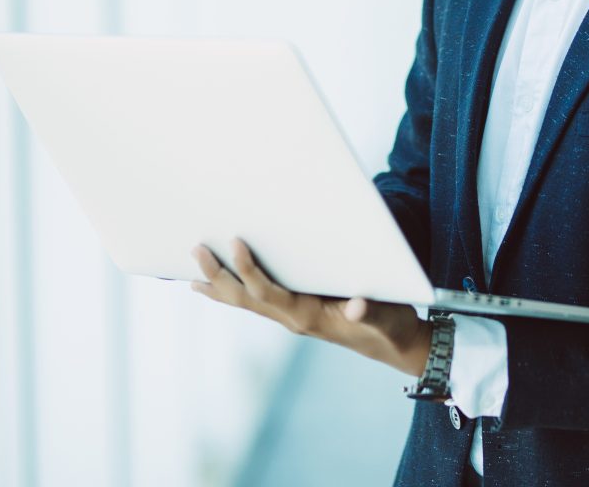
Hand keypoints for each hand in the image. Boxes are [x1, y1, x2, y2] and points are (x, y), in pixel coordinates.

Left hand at [190, 238, 432, 377]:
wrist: (396, 346)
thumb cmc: (392, 328)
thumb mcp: (388, 318)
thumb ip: (371, 311)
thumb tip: (356, 306)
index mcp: (308, 317)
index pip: (269, 293)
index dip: (250, 270)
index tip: (236, 243)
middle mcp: (293, 319)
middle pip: (246, 298)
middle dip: (219, 275)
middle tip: (195, 249)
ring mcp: (291, 317)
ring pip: (246, 301)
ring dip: (219, 286)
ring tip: (192, 270)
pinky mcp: (295, 313)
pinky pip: (256, 302)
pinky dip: (233, 292)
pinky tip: (216, 286)